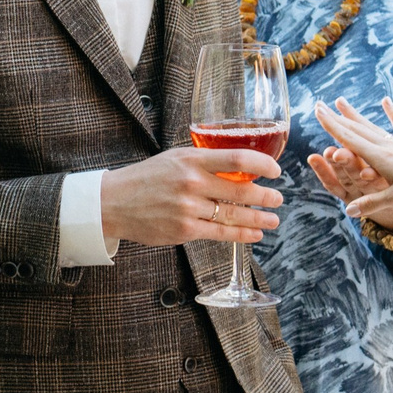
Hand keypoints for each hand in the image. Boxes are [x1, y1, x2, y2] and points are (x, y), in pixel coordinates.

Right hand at [99, 146, 283, 247]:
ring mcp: (188, 208)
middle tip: (279, 199)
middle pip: (241, 189)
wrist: (113, 202)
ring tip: (273, 219)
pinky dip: (242, 234)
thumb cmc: (147, 178)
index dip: (263, 164)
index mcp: (191, 159)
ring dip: (259, 218)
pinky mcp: (184, 230)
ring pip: (234, 215)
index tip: (276, 171)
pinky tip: (255, 233)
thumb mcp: (175, 158)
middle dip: (266, 196)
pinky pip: (221, 233)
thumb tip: (240, 166)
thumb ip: (204, 161)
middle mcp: (191, 182)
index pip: (237, 158)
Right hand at [313, 97, 392, 220]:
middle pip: (356, 129)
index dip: (331, 125)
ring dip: (353, 116)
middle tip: (319, 105)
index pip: (349, 139)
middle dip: (336, 118)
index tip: (316, 111)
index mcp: (380, 158)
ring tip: (341, 104)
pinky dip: (389, 114)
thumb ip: (371, 203)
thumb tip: (347, 210)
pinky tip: (385, 101)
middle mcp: (387, 146)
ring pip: (370, 127)